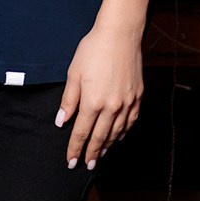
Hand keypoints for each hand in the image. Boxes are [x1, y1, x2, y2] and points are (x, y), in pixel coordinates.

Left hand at [56, 23, 143, 169]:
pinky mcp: (138, 97)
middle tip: (86, 165)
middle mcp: (112, 106)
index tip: (71, 161)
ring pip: (117, 132)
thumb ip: (69, 100)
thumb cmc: (93, 50)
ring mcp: (127, 103)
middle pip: (100, 137)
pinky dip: (123, 132)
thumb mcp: (74, 73)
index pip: (81, 133)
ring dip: (107, 145)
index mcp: (93, 101)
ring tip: (100, 155)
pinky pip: (131, 122)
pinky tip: (118, 136)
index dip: (75, 148)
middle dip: (91, 153)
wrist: (120, 35)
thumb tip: (61, 121)